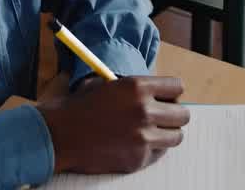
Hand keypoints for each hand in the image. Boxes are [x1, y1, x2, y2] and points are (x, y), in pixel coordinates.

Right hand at [38, 75, 188, 174]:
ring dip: (167, 133)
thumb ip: (135, 88)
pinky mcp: (139, 159)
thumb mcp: (108, 84)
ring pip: (176, 136)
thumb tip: (157, 93)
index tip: (167, 97)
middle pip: (182, 114)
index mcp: (137, 87)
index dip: (172, 92)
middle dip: (174, 114)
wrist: (62, 134)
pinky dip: (152, 149)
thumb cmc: (82, 106)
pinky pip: (159, 153)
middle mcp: (144, 111)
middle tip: (163, 116)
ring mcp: (143, 138)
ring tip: (152, 131)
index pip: (176, 87)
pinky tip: (136, 144)